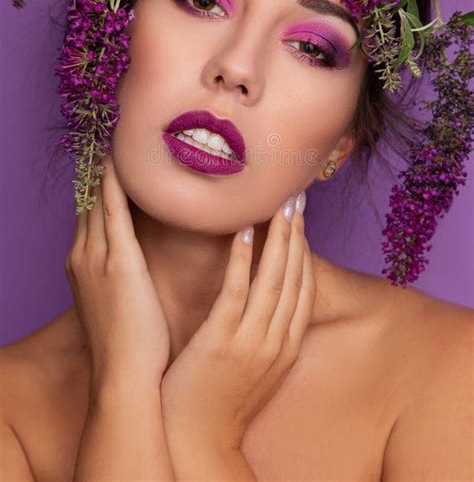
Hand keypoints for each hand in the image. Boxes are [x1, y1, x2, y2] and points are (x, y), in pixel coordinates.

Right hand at [65, 153, 169, 384]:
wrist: (123, 375)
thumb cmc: (128, 345)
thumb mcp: (115, 304)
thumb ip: (119, 278)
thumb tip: (132, 264)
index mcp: (81, 267)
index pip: (88, 217)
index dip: (95, 189)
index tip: (105, 164)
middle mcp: (82, 256)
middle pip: (88, 203)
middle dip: (96, 174)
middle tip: (106, 141)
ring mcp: (97, 257)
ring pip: (98, 202)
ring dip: (104, 172)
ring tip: (113, 143)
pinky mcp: (119, 261)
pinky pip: (114, 211)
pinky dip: (115, 185)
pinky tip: (119, 163)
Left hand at [160, 194, 315, 451]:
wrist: (197, 440)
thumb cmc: (222, 399)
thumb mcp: (259, 369)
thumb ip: (269, 334)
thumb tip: (269, 299)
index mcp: (287, 346)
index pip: (305, 288)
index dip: (306, 249)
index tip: (301, 219)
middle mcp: (277, 341)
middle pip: (295, 277)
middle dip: (297, 233)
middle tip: (296, 196)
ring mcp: (251, 341)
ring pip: (273, 279)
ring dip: (279, 237)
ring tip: (278, 203)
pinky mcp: (221, 340)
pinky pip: (237, 291)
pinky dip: (244, 258)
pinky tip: (243, 230)